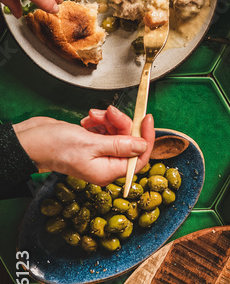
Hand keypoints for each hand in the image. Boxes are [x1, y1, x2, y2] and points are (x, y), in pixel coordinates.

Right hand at [14, 106, 153, 183]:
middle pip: (128, 141)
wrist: (30, 141)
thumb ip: (119, 145)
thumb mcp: (91, 144)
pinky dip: (99, 121)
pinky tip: (88, 119)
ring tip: (93, 115)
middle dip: (120, 123)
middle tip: (110, 112)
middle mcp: (105, 164)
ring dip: (108, 120)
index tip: (146, 118)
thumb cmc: (54, 147)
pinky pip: (105, 129)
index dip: (145, 138)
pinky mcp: (91, 142)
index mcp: (107, 171)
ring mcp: (97, 153)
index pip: (138, 158)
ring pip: (116, 132)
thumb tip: (142, 145)